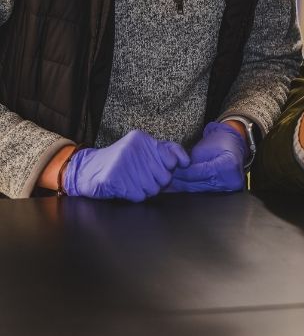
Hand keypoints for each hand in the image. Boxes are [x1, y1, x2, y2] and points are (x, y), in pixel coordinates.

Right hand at [63, 130, 189, 201]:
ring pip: (153, 188)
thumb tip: (185, 161)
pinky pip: (138, 196)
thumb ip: (165, 150)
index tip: (160, 169)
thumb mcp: (142, 148)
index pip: (172, 159)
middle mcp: (133, 148)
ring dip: (146, 190)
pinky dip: (135, 196)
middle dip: (157, 182)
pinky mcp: (114, 179)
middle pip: (164, 177)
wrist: (87, 170)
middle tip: (144, 179)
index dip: (169, 168)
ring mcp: (122, 163)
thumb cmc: (121, 161)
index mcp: (142, 139)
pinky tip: (127, 188)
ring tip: (134, 183)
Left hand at [165, 121, 248, 192]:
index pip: (198, 173)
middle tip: (164, 180)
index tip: (168, 172)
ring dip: (182, 187)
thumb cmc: (219, 142)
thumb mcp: (203, 149)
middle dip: (179, 181)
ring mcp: (228, 188)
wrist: (233, 144)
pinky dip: (190, 188)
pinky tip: (178, 187)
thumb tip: (173, 173)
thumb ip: (190, 163)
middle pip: (198, 185)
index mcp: (228, 165)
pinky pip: (202, 191)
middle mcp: (230, 179)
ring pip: (198, 190)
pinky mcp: (224, 191)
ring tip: (168, 184)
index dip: (182, 172)